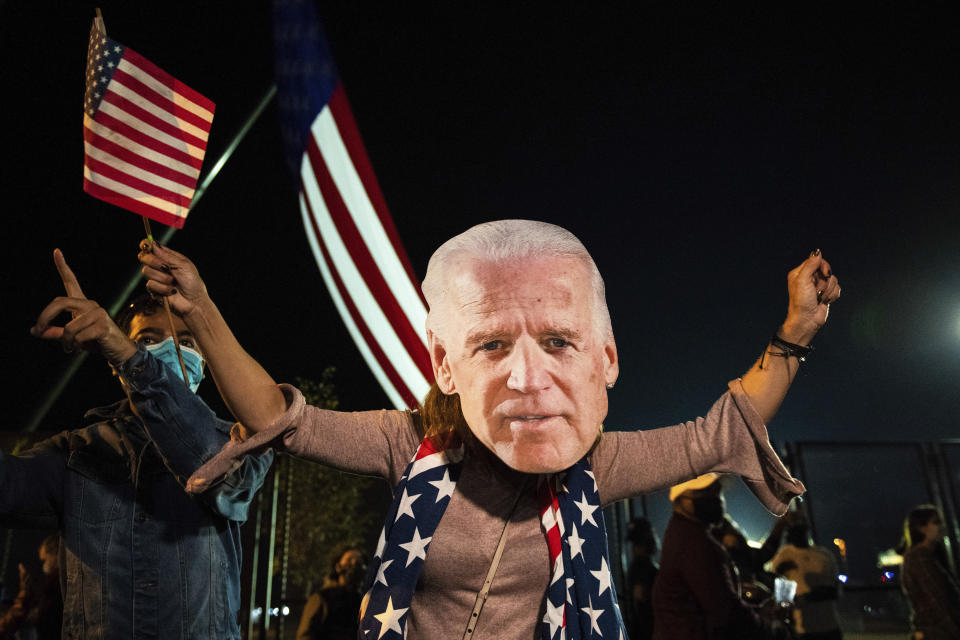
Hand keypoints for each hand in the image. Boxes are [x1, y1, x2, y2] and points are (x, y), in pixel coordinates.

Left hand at [30, 249, 136, 364]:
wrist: (119, 352)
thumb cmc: (96, 342)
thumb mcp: (73, 337)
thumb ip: (55, 332)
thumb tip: (35, 331)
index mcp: (83, 304)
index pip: (71, 281)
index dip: (62, 266)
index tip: (56, 251)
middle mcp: (91, 305)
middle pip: (60, 302)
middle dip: (45, 317)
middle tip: (38, 330)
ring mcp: (98, 314)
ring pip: (68, 327)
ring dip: (64, 342)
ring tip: (69, 348)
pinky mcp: (102, 326)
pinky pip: (77, 336)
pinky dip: (73, 346)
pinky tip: (79, 348)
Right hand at [138, 241, 208, 317]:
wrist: (194, 302)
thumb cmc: (192, 282)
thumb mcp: (183, 265)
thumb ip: (167, 255)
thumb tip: (153, 244)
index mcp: (168, 258)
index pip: (152, 248)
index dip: (146, 245)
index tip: (146, 245)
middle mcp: (160, 267)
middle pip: (144, 257)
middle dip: (154, 261)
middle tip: (165, 267)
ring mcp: (156, 278)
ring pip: (146, 271)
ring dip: (162, 277)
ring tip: (174, 282)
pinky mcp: (154, 290)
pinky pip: (150, 285)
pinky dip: (163, 288)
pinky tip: (172, 291)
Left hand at [781, 250, 840, 343]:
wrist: (807, 321)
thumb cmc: (801, 302)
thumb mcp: (803, 281)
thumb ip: (810, 265)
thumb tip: (817, 251)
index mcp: (800, 273)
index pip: (817, 261)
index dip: (823, 267)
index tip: (824, 273)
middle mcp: (809, 278)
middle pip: (827, 270)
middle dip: (825, 281)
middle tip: (818, 290)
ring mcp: (818, 286)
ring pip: (833, 280)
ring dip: (828, 290)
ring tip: (819, 298)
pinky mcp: (826, 294)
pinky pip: (837, 289)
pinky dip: (832, 295)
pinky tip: (824, 301)